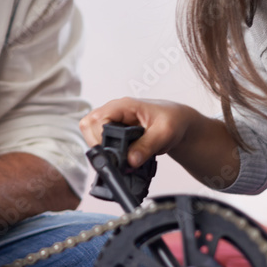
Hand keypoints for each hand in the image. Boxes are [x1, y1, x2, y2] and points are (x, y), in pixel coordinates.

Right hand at [80, 97, 198, 167]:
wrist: (177, 122)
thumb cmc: (172, 120)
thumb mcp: (164, 133)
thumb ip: (147, 146)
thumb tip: (131, 161)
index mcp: (124, 106)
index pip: (98, 118)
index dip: (99, 137)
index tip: (109, 153)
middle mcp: (114, 111)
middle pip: (88, 124)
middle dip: (96, 144)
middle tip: (111, 158)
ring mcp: (112, 119)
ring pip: (90, 132)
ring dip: (99, 147)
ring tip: (115, 158)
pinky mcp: (113, 129)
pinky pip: (98, 138)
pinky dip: (104, 149)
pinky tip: (116, 156)